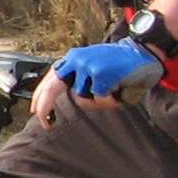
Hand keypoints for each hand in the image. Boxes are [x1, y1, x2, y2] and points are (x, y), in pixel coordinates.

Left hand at [35, 37, 162, 125]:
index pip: (50, 77)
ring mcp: (87, 66)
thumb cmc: (119, 64)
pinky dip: (109, 100)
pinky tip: (119, 88)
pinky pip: (99, 99)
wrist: (143, 52)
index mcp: (73, 58)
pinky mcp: (98, 74)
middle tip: (45, 125)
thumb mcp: (93, 67)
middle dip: (46, 107)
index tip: (34, 110)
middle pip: (54, 87)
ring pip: (83, 97)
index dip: (40, 95)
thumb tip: (64, 100)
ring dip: (98, 101)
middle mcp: (76, 60)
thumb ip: (78, 79)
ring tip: (113, 88)